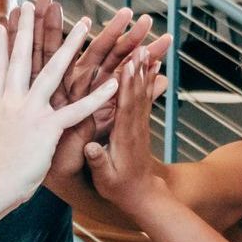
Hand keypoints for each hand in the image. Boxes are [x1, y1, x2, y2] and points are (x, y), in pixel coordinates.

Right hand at [0, 4, 119, 197]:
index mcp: (0, 105)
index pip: (3, 66)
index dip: (5, 44)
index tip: (5, 23)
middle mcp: (13, 101)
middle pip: (24, 56)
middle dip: (29, 27)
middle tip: (33, 2)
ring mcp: (30, 112)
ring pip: (55, 70)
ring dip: (72, 44)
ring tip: (86, 23)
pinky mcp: (47, 128)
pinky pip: (79, 110)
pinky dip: (99, 97)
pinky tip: (115, 81)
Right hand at [82, 50, 169, 212]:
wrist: (141, 195)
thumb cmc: (119, 188)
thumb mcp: (105, 179)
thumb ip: (98, 162)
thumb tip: (90, 148)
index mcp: (123, 138)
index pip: (126, 107)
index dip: (128, 85)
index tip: (128, 65)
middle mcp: (134, 127)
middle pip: (138, 94)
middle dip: (139, 70)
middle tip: (142, 46)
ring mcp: (139, 125)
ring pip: (144, 93)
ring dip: (145, 70)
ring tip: (148, 48)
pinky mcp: (140, 125)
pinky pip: (145, 98)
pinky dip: (148, 80)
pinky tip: (151, 66)